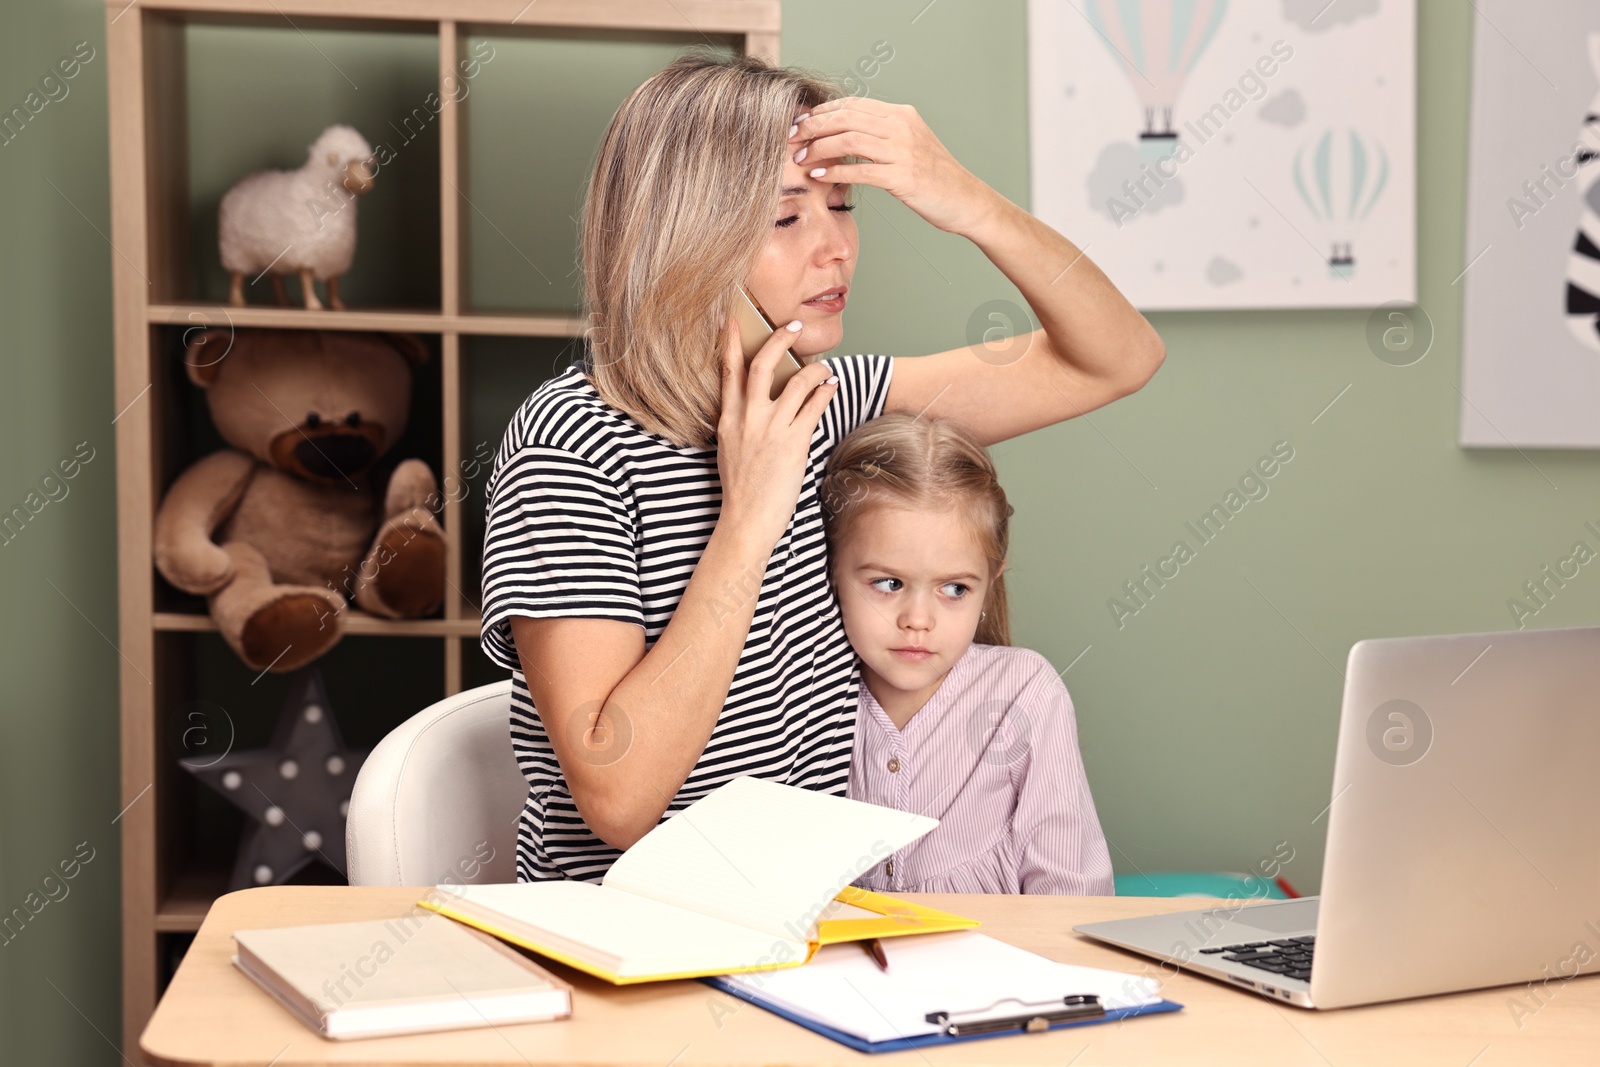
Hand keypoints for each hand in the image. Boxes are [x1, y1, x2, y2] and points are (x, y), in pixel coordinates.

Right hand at [715, 315, 838, 549]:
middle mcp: (747, 419)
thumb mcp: (730, 451)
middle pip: (761, 366)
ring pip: (795, 383)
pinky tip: (832, 386)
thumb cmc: (742, 491)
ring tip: (824, 366)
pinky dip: (825, 391)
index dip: (731, 341)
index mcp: (728, 420)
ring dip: (814, 369)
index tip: (734, 319)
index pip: (728, 371)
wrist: (746, 521)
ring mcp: (771, 430)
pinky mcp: (794, 443)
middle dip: (778, 340)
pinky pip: (814, 406)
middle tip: (792, 325)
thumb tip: (752, 408)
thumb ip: (738, 425)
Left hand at [790, 97, 999, 234]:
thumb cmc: (936, 177)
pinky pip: (861, 171)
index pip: (852, 104)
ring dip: (819, 149)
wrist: (967, 200)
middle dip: (813, 127)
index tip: (800, 122)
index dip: (822, 112)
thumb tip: (847, 133)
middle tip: (792, 138)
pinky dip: (836, 172)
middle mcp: (902, 127)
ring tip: (801, 159)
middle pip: (846, 118)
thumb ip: (883, 134)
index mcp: (902, 115)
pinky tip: (820, 176)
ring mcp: (904, 151)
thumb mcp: (911, 144)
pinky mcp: (904, 178)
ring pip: (849, 141)